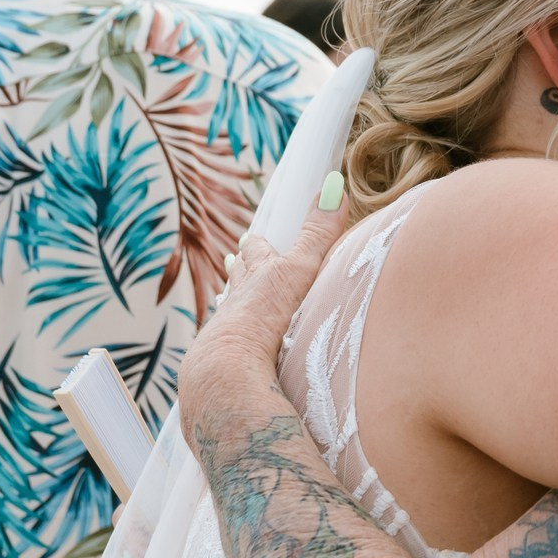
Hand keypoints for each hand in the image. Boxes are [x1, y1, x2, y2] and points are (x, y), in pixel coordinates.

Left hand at [176, 207, 343, 459]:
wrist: (226, 373)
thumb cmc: (261, 318)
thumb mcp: (298, 271)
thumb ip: (318, 234)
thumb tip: (332, 184)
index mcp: (254, 281)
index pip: (256, 255)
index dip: (258, 246)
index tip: (254, 237)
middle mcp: (234, 306)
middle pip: (236, 283)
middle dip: (240, 272)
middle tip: (236, 260)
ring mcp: (225, 340)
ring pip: (229, 317)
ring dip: (233, 310)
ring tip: (230, 306)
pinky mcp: (225, 372)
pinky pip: (231, 356)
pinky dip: (235, 352)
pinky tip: (234, 361)